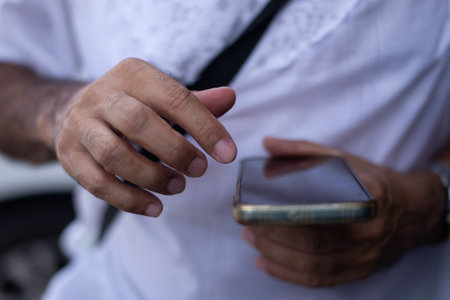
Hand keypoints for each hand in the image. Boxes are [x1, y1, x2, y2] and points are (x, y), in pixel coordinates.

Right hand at [53, 58, 236, 216]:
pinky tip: (154, 207)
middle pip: (138, 122)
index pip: (174, 97)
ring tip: (178, 187)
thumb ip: (195, 102)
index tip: (227, 154)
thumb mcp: (160, 96)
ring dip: (151, 176)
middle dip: (175, 151)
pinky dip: (128, 199)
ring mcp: (81, 125)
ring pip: (114, 154)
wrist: (73, 110)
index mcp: (133, 74)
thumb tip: (230, 97)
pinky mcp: (69, 155)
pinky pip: (97, 183)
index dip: (205, 127)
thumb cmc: (131, 105)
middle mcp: (102, 95)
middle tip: (200, 170)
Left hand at [242, 137, 445, 286]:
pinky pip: (320, 279)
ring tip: (252, 241)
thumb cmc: (374, 182)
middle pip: (314, 243)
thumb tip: (268, 144)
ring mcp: (365, 256)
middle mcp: (368, 233)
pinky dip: (289, 275)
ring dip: (276, 256)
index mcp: (366, 199)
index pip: (321, 213)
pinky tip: (266, 263)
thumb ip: (304, 151)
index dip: (284, 218)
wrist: (413, 211)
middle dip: (274, 238)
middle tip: (248, 227)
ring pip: (314, 265)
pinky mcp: (359, 271)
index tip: (256, 210)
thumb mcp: (344, 159)